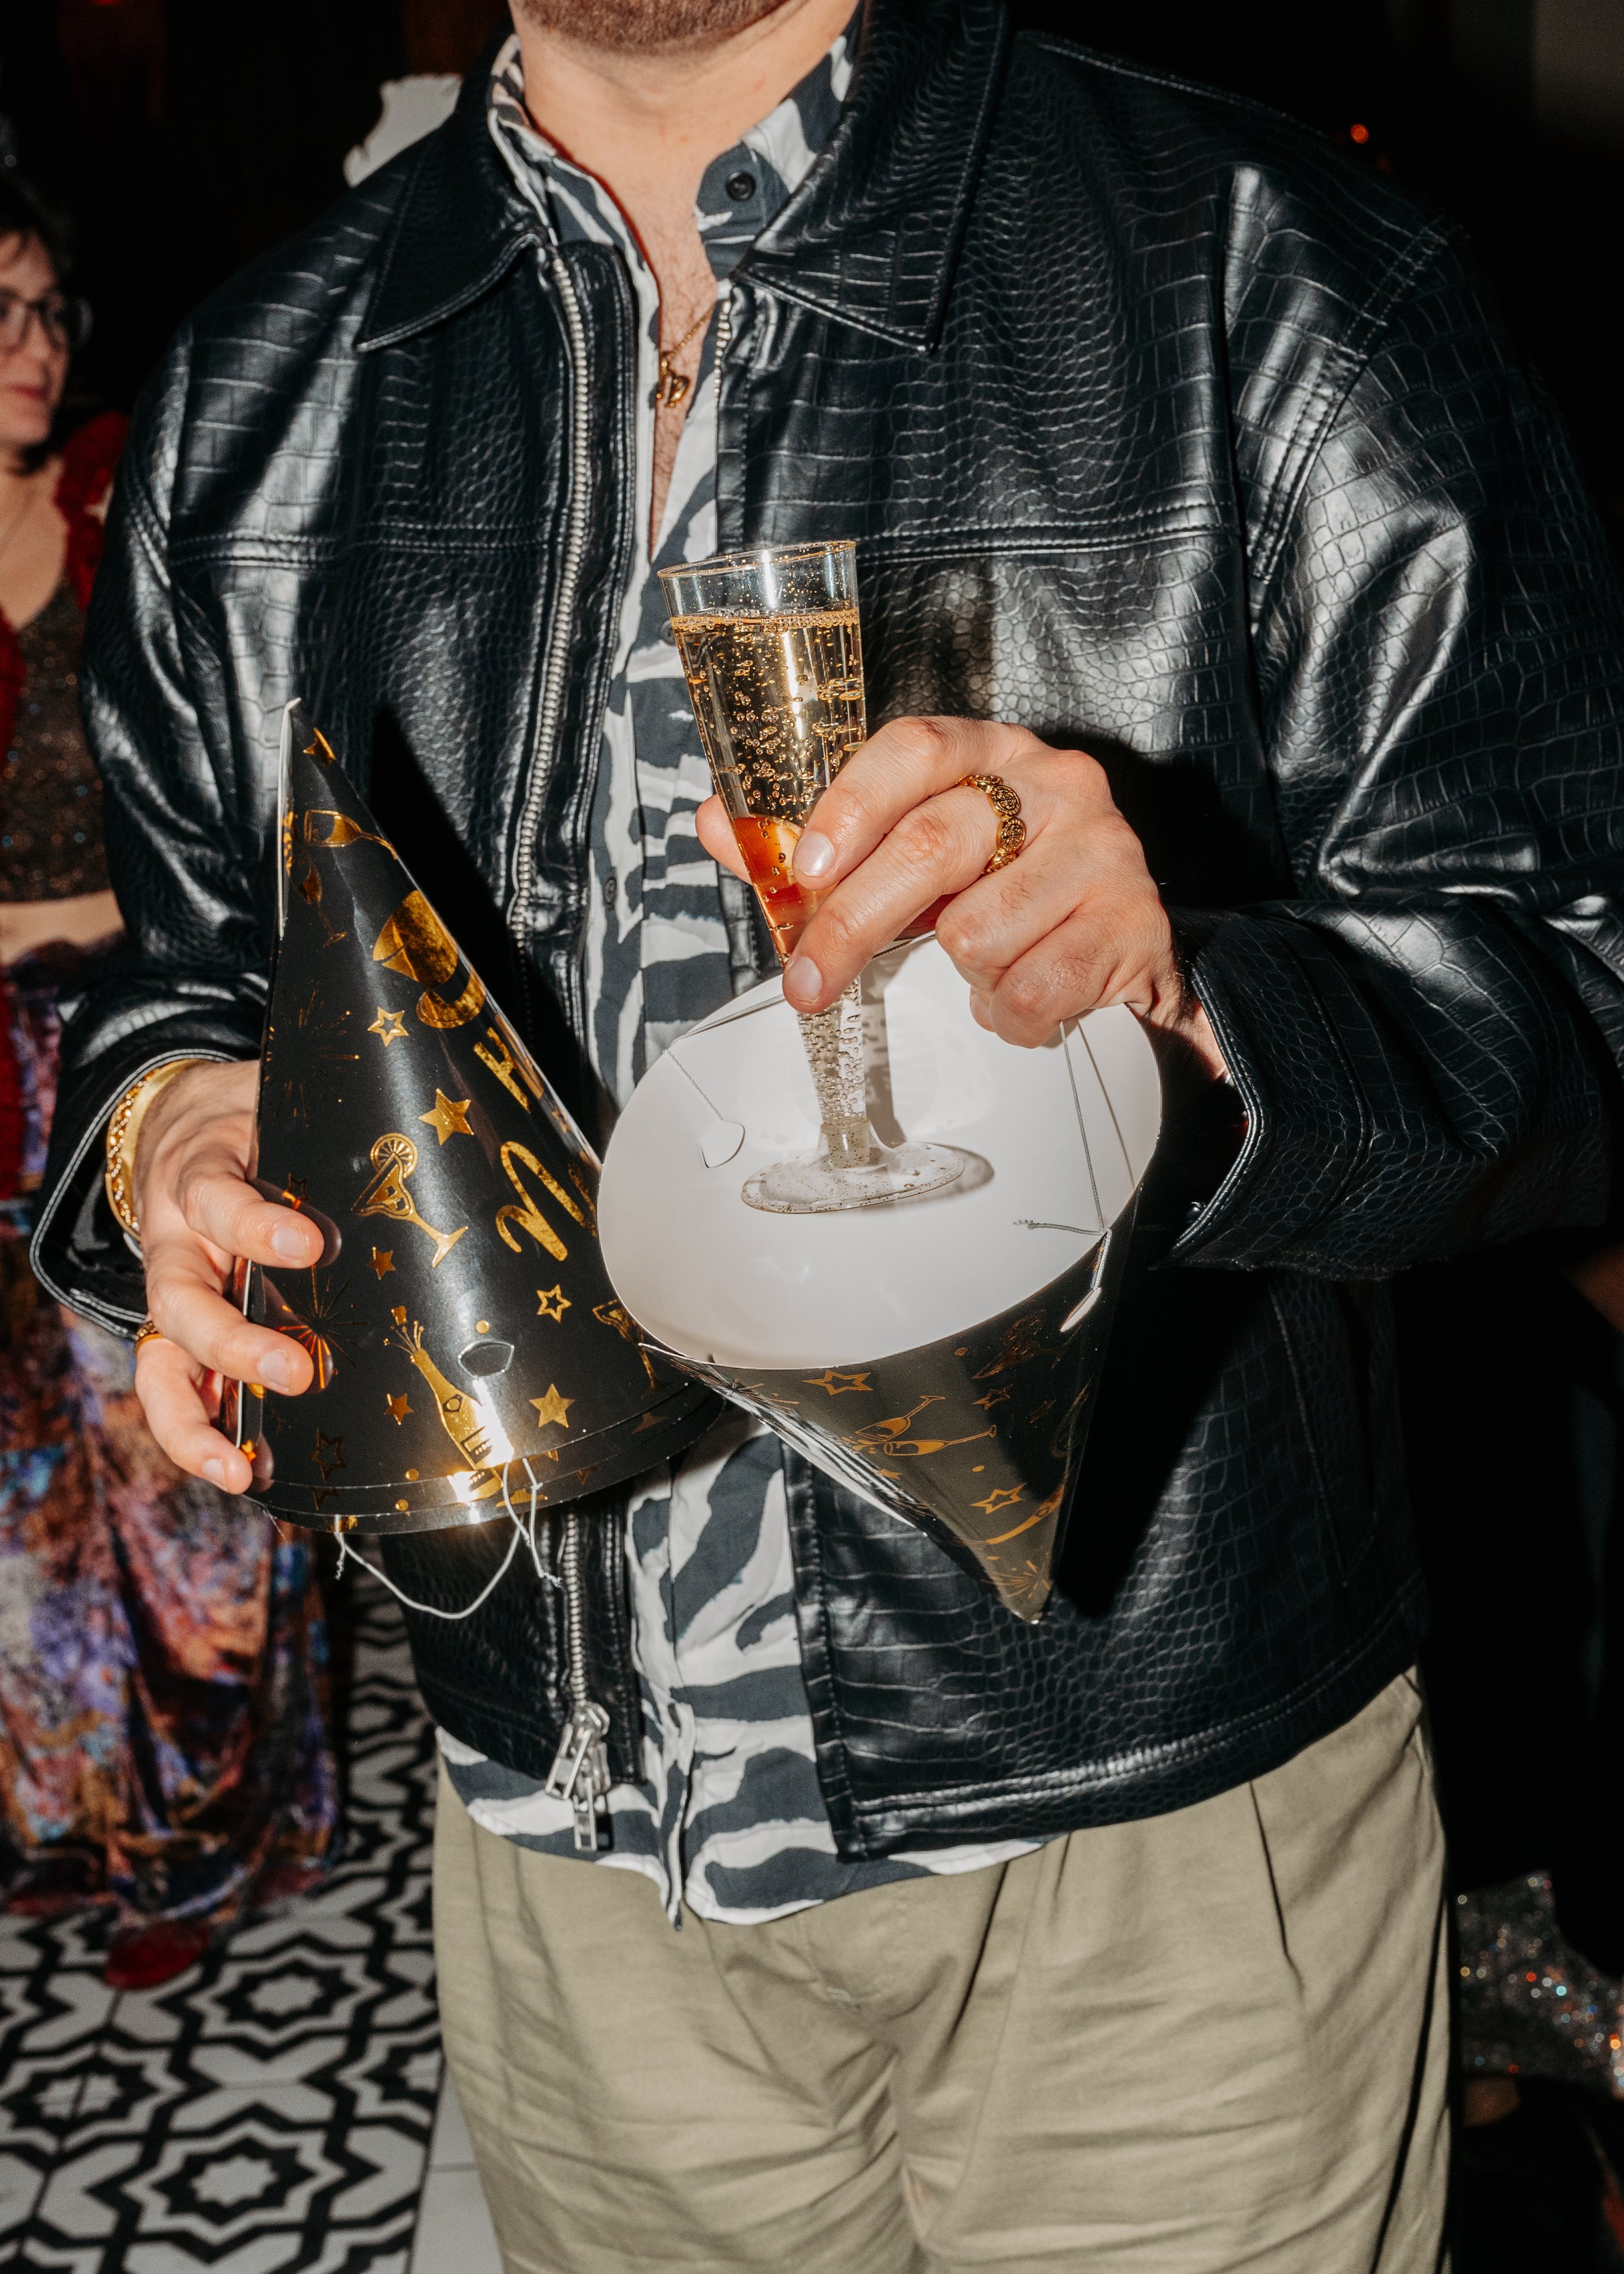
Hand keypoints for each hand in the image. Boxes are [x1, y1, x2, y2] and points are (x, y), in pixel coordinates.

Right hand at [132, 1060, 324, 1489]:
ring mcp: (174, 1292)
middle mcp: (175, 1243)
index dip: (255, 1225)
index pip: (216, 1199)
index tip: (311, 1243)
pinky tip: (243, 1472)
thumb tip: (410, 1132)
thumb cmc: (250, 1120)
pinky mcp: (178, 1328)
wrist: (181, 1122)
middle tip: (297, 1373)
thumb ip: (323, 1122)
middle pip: (180, 1302)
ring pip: (162, 1361)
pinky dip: (201, 1433)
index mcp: (198, 1177)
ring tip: (236, 1469)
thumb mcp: (273, 1103)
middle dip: (234, 1346)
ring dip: (195, 1420)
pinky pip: (174, 1387)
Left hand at [696, 716, 1227, 1071]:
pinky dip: (1008, 1015)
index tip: (803, 872)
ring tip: (987, 964)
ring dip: (962, 975)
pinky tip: (1021, 991)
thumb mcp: (921, 853)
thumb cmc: (1011, 889)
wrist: (1132, 949)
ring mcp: (1103, 850)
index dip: (849, 807)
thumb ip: (824, 843)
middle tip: (807, 984)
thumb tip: (719, 826)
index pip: (914, 748)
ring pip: (976, 934)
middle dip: (853, 925)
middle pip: (931, 845)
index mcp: (993, 751)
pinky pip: (1030, 992)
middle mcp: (1055, 784)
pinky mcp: (1133, 923)